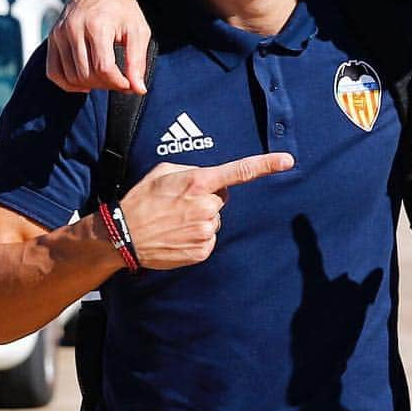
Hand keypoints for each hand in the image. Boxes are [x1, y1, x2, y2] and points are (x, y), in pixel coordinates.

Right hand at [47, 0, 149, 93]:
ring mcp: (59, 33)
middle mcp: (73, 29)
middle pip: (86, 74)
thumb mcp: (138, 31)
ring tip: (107, 78)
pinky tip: (86, 83)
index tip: (130, 84)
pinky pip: (53, 71)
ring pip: (71, 76)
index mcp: (97, 26)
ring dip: (91, 85)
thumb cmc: (124, 9)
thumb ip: (137, 61)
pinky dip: (68, 83)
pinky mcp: (52, 37)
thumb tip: (139, 90)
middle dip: (107, 85)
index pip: (103, 68)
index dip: (118, 83)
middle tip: (121, 81)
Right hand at [117, 154, 293, 269]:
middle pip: (222, 199)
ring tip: (174, 222)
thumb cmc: (142, 200)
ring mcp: (206, 230)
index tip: (288, 161)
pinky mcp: (203, 250)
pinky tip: (177, 236)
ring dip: (200, 219)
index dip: (266, 165)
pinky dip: (197, 237)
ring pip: (215, 220)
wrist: (123, 236)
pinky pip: (209, 239)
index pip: (239, 172)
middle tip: (179, 205)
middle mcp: (207, 206)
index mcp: (198, 182)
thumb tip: (212, 180)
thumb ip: (193, 171)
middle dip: (206, 200)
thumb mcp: (164, 172)